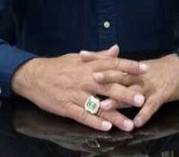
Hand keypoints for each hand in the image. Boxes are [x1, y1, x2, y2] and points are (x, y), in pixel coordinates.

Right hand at [11, 45, 147, 131]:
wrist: (33, 76)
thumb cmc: (58, 66)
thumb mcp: (78, 58)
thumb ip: (100, 56)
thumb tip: (117, 49)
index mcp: (89, 66)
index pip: (113, 65)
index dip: (129, 67)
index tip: (145, 69)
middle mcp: (85, 80)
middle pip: (108, 86)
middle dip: (126, 94)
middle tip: (142, 100)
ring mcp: (76, 94)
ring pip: (98, 106)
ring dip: (114, 116)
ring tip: (129, 124)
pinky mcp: (67, 107)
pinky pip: (83, 116)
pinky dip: (94, 122)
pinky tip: (106, 128)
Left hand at [80, 50, 178, 127]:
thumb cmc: (160, 69)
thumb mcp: (140, 67)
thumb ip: (124, 68)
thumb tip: (107, 64)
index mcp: (132, 68)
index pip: (112, 61)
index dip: (97, 58)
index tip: (81, 55)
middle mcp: (138, 75)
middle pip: (119, 76)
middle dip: (104, 78)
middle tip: (90, 80)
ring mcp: (149, 86)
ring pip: (131, 93)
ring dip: (118, 100)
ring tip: (104, 107)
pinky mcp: (161, 96)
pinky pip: (151, 107)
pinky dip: (143, 114)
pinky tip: (136, 122)